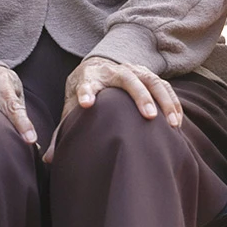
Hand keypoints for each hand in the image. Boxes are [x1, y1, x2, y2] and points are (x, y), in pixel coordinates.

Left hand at [42, 57, 182, 162]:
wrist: (96, 66)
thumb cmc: (83, 93)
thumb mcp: (70, 109)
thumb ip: (63, 132)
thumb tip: (48, 160)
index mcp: (89, 79)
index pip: (86, 84)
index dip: (85, 93)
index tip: (86, 104)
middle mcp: (113, 72)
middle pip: (128, 79)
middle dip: (139, 97)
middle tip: (148, 116)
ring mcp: (133, 70)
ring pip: (151, 80)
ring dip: (163, 101)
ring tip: (171, 123)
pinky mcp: (147, 74)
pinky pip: (163, 85)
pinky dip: (172, 102)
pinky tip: (177, 121)